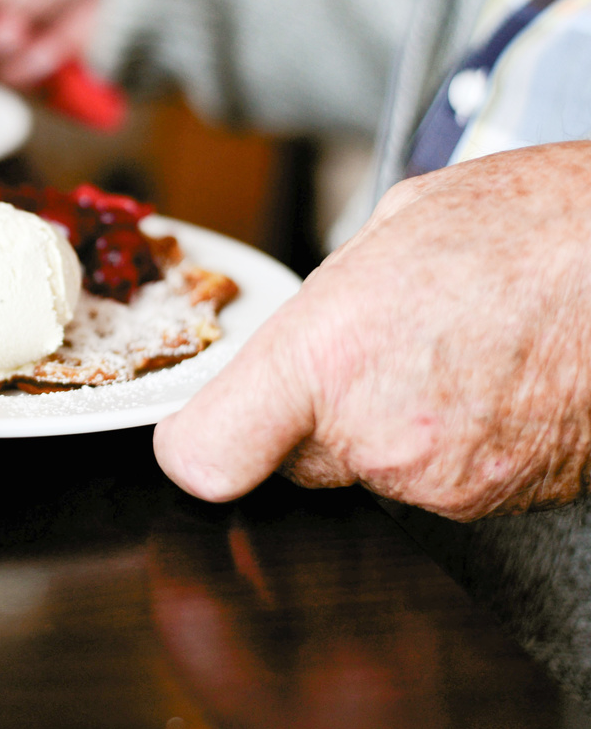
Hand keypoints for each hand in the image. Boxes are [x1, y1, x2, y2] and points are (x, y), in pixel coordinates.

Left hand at [154, 142, 590, 520]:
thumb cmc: (532, 226)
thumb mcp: (388, 231)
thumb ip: (319, 309)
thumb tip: (292, 345)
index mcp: (328, 356)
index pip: (207, 456)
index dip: (196, 445)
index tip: (201, 430)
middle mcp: (377, 436)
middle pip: (287, 460)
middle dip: (306, 416)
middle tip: (363, 354)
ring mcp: (442, 480)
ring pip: (364, 469)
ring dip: (382, 425)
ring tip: (441, 352)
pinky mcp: (495, 501)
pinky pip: (431, 479)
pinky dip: (441, 441)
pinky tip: (479, 379)